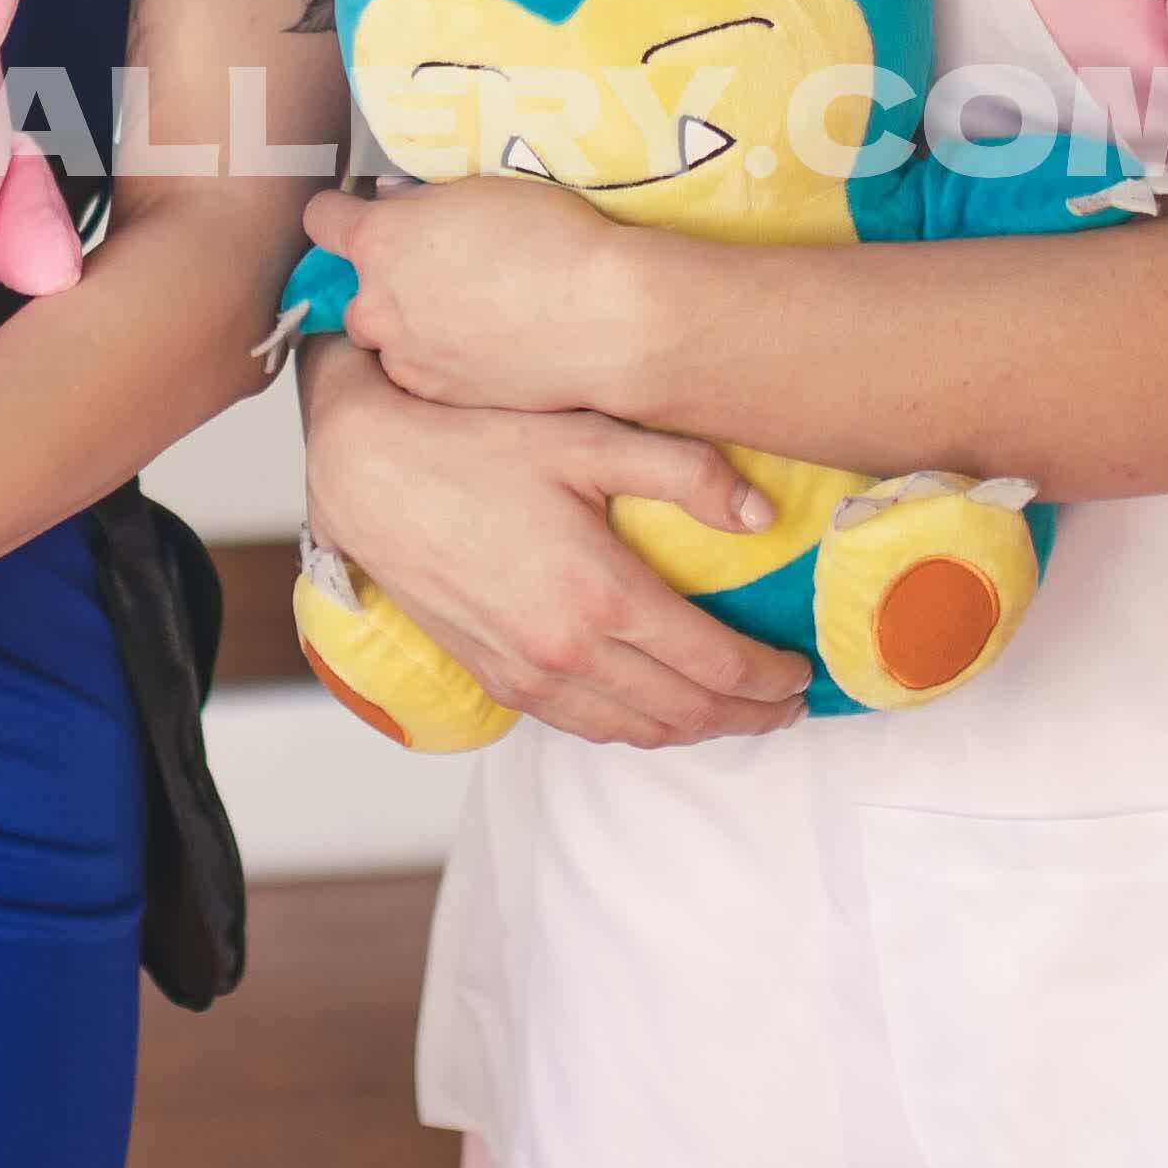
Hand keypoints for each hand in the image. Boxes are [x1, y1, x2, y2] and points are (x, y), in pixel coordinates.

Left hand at [297, 176, 672, 416]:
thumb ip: (424, 200)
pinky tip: (489, 348)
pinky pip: (423, 374)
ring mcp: (404, 357)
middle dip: (386, 285)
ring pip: (390, 340)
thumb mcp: (484, 191)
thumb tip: (396, 201)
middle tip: (441, 275)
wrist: (603, 319)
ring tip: (474, 316)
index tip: (356, 217)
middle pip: (356, 293)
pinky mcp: (436, 396)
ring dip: (412, 330)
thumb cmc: (554, 242)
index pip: (322, 221)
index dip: (341, 215)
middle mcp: (377, 304)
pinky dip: (444, 363)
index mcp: (380, 241)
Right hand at [297, 351, 805, 749]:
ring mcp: (526, 673)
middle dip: (748, 715)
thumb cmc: (471, 443)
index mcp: (600, 594)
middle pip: (684, 711)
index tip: (801, 674)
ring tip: (735, 714)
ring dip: (694, 731)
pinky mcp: (495, 678)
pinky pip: (582, 725)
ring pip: (634, 731)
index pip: (714, 664)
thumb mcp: (588, 436)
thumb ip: (685, 473)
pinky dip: (633, 729)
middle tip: (788, 706)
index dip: (768, 678)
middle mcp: (565, 650)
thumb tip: (762, 517)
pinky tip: (655, 711)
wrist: (367, 475)